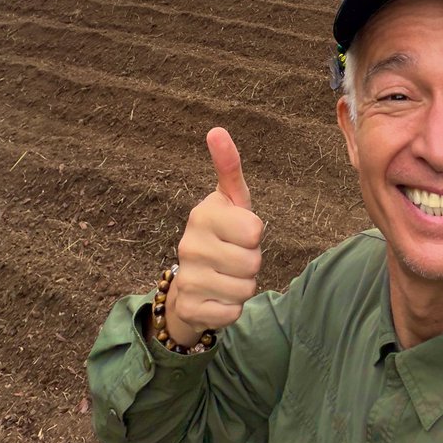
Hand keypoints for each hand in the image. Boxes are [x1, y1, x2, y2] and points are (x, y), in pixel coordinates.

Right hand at [165, 127, 262, 341]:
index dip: (254, 235)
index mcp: (203, 213)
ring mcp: (187, 276)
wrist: (190, 284)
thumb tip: (216, 130)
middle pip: (253, 261)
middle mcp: (189, 243)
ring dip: (243, 287)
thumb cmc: (221, 235)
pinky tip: (217, 298)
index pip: (255, 230)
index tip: (239, 232)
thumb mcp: (231, 201)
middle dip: (251, 263)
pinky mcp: (190, 307)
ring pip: (245, 288)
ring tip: (226, 277)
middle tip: (234, 257)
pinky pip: (233, 313)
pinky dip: (232, 309)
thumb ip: (229, 167)